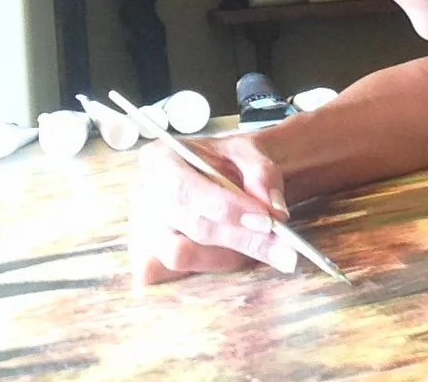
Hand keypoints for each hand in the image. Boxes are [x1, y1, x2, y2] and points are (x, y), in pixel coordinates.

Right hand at [130, 133, 294, 284]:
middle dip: (239, 239)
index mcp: (160, 159)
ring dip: (228, 257)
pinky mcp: (151, 258)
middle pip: (187, 225)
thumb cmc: (230, 162)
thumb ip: (262, 175)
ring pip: (180, 255)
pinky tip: (239, 256)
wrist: (226, 175)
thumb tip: (274, 211)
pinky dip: (211, 268)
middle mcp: (145, 196)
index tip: (267, 221)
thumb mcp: (249, 153)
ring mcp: (145, 230)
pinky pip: (177, 274)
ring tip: (266, 249)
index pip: (186, 189)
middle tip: (282, 248)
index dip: (227, 209)